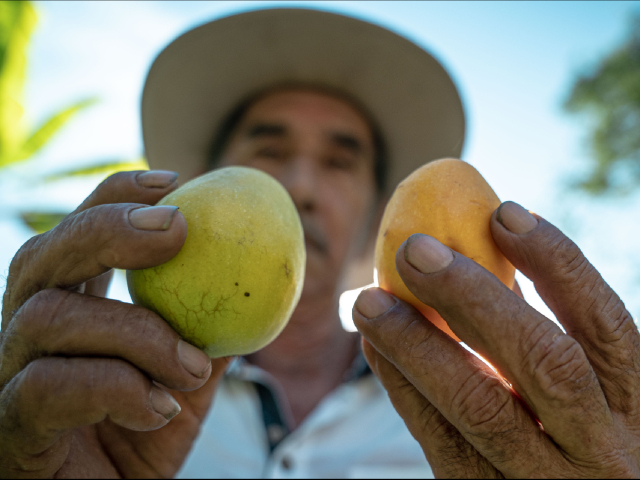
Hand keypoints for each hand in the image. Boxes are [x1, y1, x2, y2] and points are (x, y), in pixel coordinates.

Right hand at [0, 171, 229, 477]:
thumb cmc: (144, 442)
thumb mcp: (187, 379)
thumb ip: (209, 330)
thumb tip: (258, 281)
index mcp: (69, 310)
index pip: (76, 233)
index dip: (116, 195)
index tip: (177, 181)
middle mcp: (27, 335)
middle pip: (42, 256)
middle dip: (109, 229)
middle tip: (178, 229)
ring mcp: (7, 379)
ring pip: (50, 318)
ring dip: (138, 333)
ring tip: (192, 368)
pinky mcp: (7, 427)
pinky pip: (46, 386)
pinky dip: (117, 387)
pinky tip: (161, 409)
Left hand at [353, 201, 638, 477]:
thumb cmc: (571, 441)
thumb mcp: (587, 397)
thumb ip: (547, 340)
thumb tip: (472, 258)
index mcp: (634, 405)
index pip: (604, 324)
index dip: (557, 262)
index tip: (504, 212)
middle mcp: (600, 447)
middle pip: (544, 360)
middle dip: (474, 296)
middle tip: (415, 249)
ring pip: (479, 406)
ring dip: (416, 343)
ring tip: (369, 299)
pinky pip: (438, 439)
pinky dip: (401, 385)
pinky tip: (376, 347)